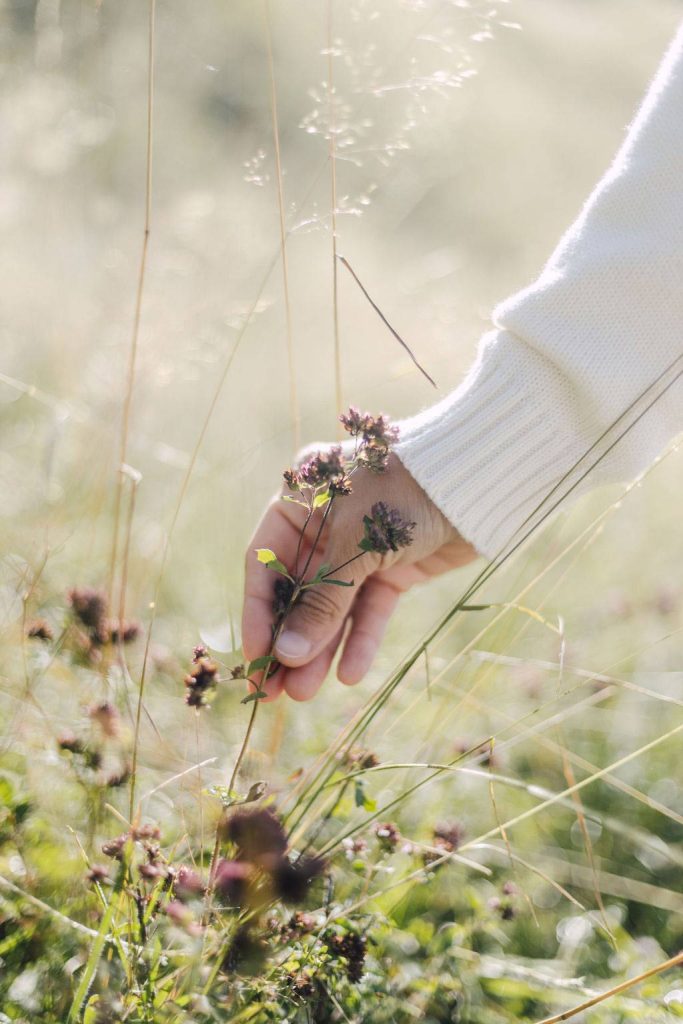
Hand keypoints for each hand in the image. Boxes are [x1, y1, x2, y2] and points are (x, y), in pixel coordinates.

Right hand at [242, 452, 477, 701]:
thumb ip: (320, 602)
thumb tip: (284, 656)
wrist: (478, 480)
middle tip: (273, 690)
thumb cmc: (404, 492)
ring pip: (331, 607)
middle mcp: (325, 525)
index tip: (255, 657)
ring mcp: (360, 549)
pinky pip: (369, 610)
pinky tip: (349, 674)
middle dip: (288, 640)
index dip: (258, 611)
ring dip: (319, 649)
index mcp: (300, 500)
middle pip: (296, 591)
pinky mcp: (393, 569)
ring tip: (304, 693)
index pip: (265, 562)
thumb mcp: (354, 545)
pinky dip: (361, 639)